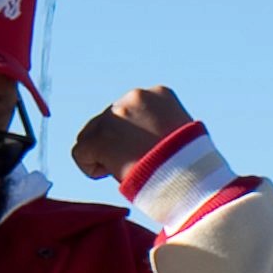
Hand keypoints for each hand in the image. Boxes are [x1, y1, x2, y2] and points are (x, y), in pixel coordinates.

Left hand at [72, 86, 195, 181]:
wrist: (192, 178)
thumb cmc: (192, 166)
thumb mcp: (180, 133)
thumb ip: (157, 124)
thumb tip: (140, 135)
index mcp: (160, 93)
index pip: (130, 110)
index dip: (134, 135)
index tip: (147, 152)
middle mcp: (136, 96)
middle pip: (108, 120)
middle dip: (115, 142)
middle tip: (134, 163)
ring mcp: (116, 115)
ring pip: (91, 135)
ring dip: (103, 153)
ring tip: (127, 169)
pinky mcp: (101, 136)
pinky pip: (80, 152)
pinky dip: (91, 168)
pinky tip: (113, 175)